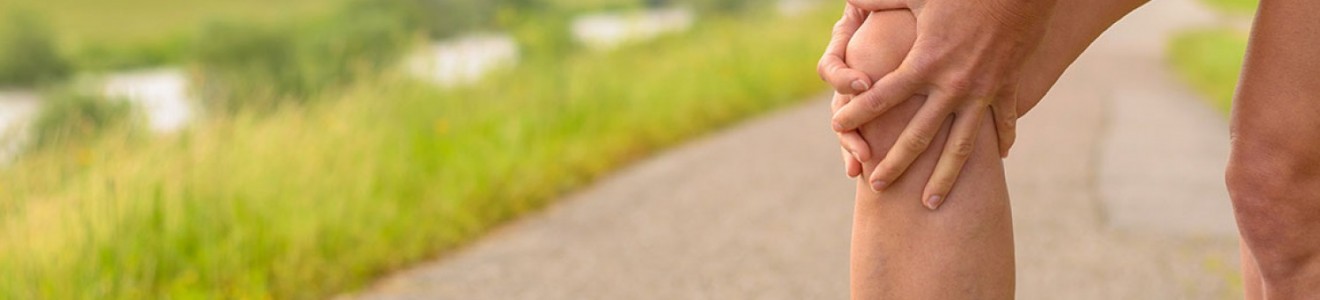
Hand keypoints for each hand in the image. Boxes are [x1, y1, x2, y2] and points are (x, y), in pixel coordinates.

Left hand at [825, 0, 1055, 208]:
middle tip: (877, 187)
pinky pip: (1003, 123)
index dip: (857, 112)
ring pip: (961, 147)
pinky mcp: (1006, 88)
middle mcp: (952, 85)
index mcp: (926, 63)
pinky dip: (1000, 141)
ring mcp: (982, 92)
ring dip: (944, 176)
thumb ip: (881, 0)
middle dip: (894, 163)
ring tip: (930, 203)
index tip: (837, 127)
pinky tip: (998, 161)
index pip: (882, 96)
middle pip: (917, 136)